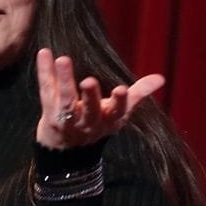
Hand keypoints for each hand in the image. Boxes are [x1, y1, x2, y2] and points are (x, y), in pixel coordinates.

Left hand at [35, 47, 164, 148]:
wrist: (67, 152)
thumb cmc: (98, 122)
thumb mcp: (119, 113)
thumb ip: (138, 94)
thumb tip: (161, 79)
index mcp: (109, 120)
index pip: (117, 111)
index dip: (119, 102)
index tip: (121, 89)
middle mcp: (88, 122)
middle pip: (89, 109)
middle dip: (90, 95)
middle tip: (88, 80)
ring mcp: (67, 119)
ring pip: (65, 101)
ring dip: (64, 80)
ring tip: (63, 59)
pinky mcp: (49, 114)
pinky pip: (46, 91)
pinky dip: (44, 72)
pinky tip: (44, 53)